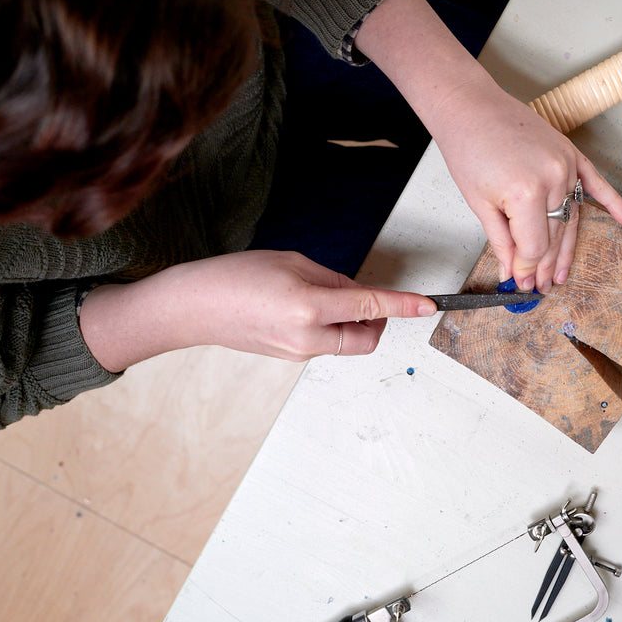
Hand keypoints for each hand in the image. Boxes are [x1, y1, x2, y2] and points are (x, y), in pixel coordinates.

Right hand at [80, 250, 437, 370]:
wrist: (192, 308)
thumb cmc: (235, 276)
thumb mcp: (292, 263)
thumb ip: (333, 279)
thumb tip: (360, 293)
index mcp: (309, 307)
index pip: (371, 306)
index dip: (404, 305)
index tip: (429, 305)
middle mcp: (307, 337)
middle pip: (368, 338)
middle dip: (377, 320)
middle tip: (365, 297)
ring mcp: (299, 353)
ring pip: (347, 342)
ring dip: (351, 322)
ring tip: (320, 296)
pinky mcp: (291, 358)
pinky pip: (326, 344)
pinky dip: (331, 327)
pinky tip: (306, 309)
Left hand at [353, 0, 621, 291]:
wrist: (470, 105)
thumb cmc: (468, 148)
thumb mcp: (479, 204)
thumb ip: (501, 241)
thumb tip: (513, 271)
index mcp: (526, 194)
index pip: (534, 246)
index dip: (526, 269)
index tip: (520, 283)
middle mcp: (553, 179)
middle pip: (555, 236)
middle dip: (544, 265)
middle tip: (540, 286)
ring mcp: (566, 165)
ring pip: (570, 218)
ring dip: (566, 248)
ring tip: (560, 275)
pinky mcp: (571, 154)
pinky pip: (596, 184)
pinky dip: (614, 203)